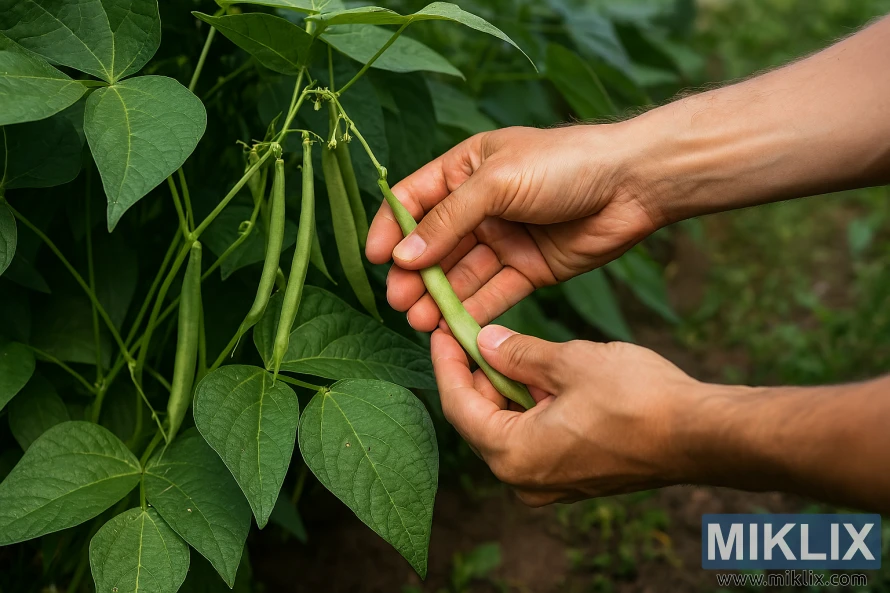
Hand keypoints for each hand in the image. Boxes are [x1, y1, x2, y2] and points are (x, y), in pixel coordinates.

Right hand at [366, 125, 658, 330]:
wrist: (633, 184)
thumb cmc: (564, 164)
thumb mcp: (496, 183)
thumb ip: (448, 221)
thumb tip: (402, 256)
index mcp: (466, 169)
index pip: (413, 200)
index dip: (390, 229)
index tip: (373, 259)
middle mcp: (481, 206)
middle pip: (435, 244)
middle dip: (414, 273)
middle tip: (399, 301)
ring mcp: (505, 239)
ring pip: (462, 274)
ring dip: (439, 297)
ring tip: (418, 321)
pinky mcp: (529, 268)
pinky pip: (494, 292)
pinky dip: (473, 310)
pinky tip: (453, 327)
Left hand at [431, 325, 698, 505]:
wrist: (701, 434)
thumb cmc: (637, 399)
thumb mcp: (568, 362)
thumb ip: (517, 354)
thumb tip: (484, 342)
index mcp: (513, 455)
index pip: (459, 405)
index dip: (447, 363)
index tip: (442, 330)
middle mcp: (525, 480)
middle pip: (481, 419)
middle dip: (478, 375)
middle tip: (476, 332)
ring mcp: (551, 484)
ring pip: (509, 428)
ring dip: (507, 389)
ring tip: (512, 347)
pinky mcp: (575, 478)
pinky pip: (536, 439)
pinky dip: (531, 407)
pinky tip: (543, 375)